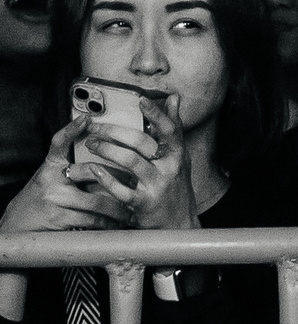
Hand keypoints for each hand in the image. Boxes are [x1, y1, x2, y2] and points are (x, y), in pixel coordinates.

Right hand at [0, 121, 133, 234]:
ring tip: (134, 205)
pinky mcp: (59, 219)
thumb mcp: (51, 173)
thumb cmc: (43, 194)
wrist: (18, 222)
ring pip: (96, 201)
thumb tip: (103, 143)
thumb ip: (71, 161)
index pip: (58, 143)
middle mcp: (51, 180)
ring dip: (119, 206)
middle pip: (91, 171)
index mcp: (50, 165)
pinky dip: (108, 222)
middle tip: (139, 176)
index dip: (71, 130)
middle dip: (120, 176)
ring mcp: (55, 200)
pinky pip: (91, 220)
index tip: (86, 119)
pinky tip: (119, 221)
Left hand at [75, 94, 196, 231]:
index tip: (141, 100)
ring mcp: (156, 186)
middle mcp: (170, 168)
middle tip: (95, 128)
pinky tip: (94, 170)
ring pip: (130, 161)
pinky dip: (105, 178)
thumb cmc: (176, 186)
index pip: (170, 129)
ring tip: (91, 145)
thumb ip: (174, 128)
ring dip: (107, 150)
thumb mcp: (180, 157)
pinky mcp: (143, 204)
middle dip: (115, 132)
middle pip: (142, 143)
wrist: (179, 225)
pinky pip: (120, 188)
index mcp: (179, 154)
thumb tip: (174, 97)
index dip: (156, 114)